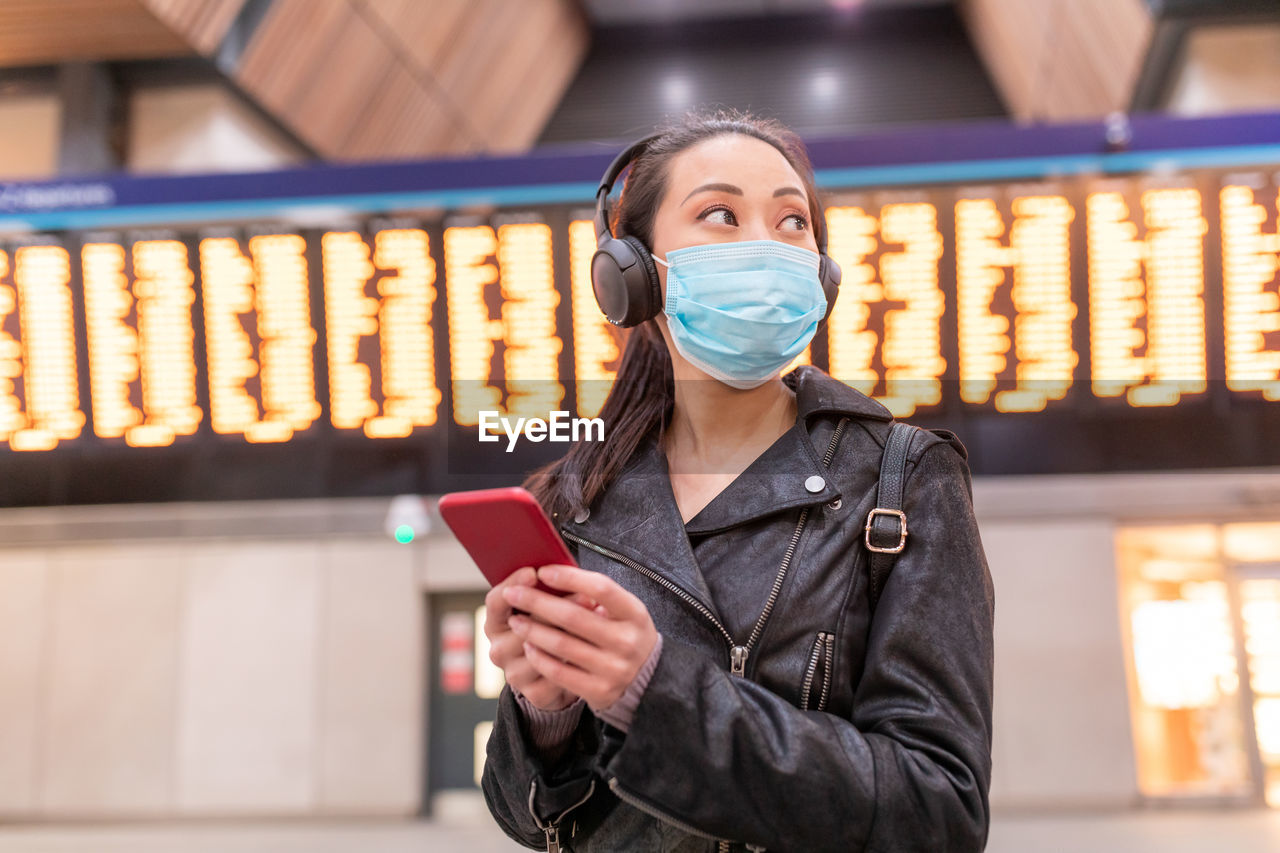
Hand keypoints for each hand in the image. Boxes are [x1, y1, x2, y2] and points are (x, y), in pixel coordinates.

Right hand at [483, 566, 596, 711]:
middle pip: (524, 623)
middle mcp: (498, 649)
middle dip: (556, 606)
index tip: (534, 573)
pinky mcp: (534, 693)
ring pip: (544, 648)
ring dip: (572, 631)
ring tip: (597, 616)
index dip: (512, 585)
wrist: (557, 675)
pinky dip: (577, 656)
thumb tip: (563, 569)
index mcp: (495, 623)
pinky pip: (557, 672)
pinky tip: (595, 643)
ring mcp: (513, 673)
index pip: (495, 601)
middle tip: (585, 594)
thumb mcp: (542, 608)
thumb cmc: (550, 629)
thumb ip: (545, 591)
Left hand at [503, 565, 658, 709]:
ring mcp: (614, 669)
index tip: (542, 571)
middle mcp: (627, 641)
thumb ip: (595, 594)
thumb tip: (550, 575)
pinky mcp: (600, 691)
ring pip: (562, 645)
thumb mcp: (623, 611)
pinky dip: (540, 657)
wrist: (647, 679)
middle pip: (574, 616)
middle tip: (513, 593)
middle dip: (537, 602)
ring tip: (516, 620)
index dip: (569, 578)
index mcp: (635, 614)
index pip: (601, 588)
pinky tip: (528, 646)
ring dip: (532, 630)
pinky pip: (560, 672)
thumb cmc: (625, 633)